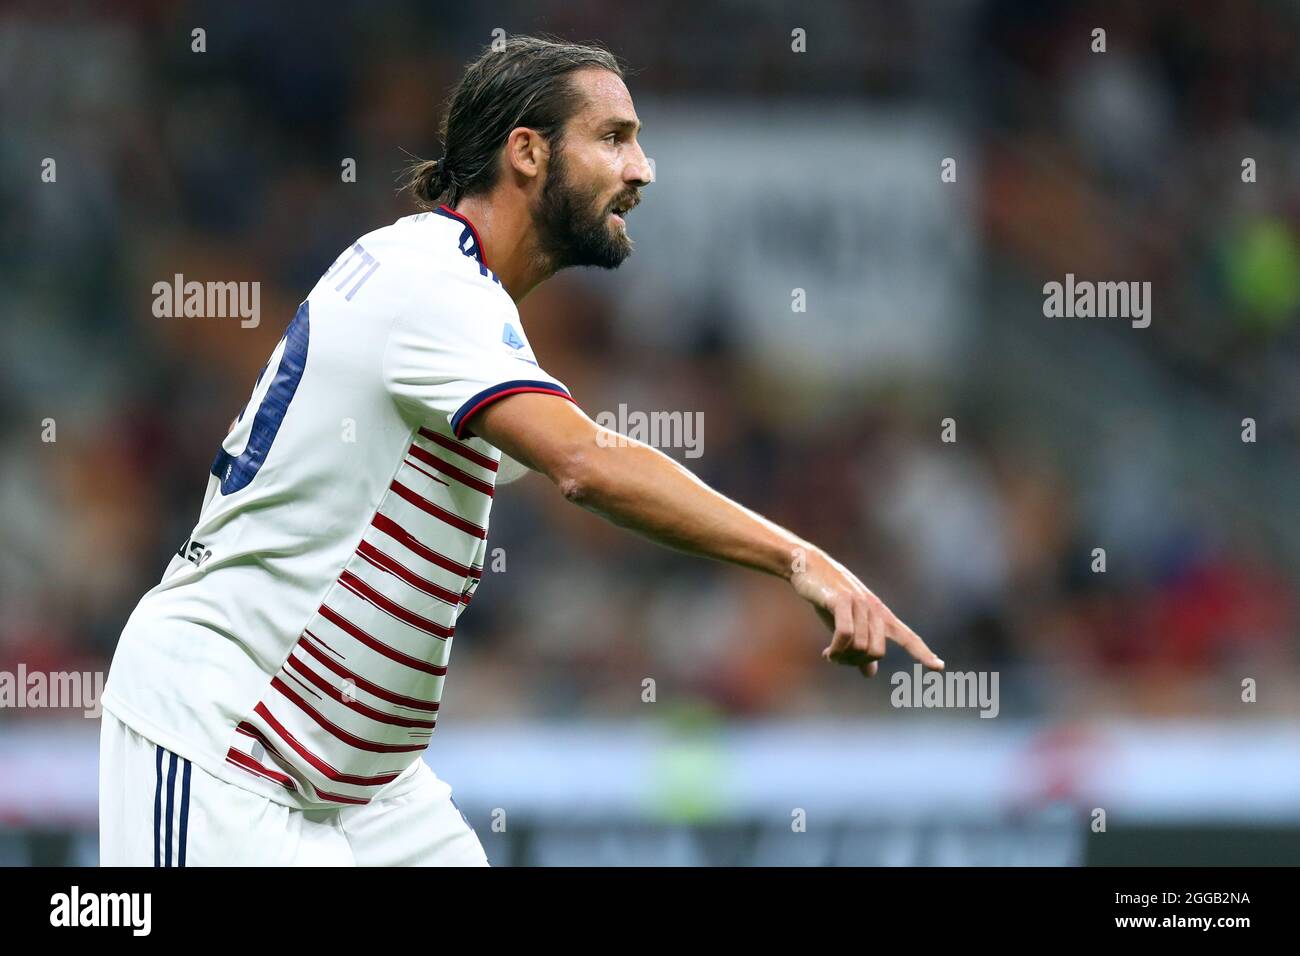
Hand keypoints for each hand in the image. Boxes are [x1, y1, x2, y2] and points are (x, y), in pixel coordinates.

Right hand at [790, 547, 942, 677]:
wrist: (808, 567)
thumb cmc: (828, 598)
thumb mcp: (846, 625)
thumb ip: (860, 648)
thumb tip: (870, 674)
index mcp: (881, 616)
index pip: (907, 637)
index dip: (923, 653)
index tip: (939, 668)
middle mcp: (875, 610)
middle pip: (876, 652)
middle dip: (855, 663)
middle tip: (838, 660)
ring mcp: (859, 604)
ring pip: (860, 646)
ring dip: (842, 657)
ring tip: (830, 655)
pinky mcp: (841, 601)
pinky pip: (845, 634)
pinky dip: (836, 649)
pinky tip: (828, 652)